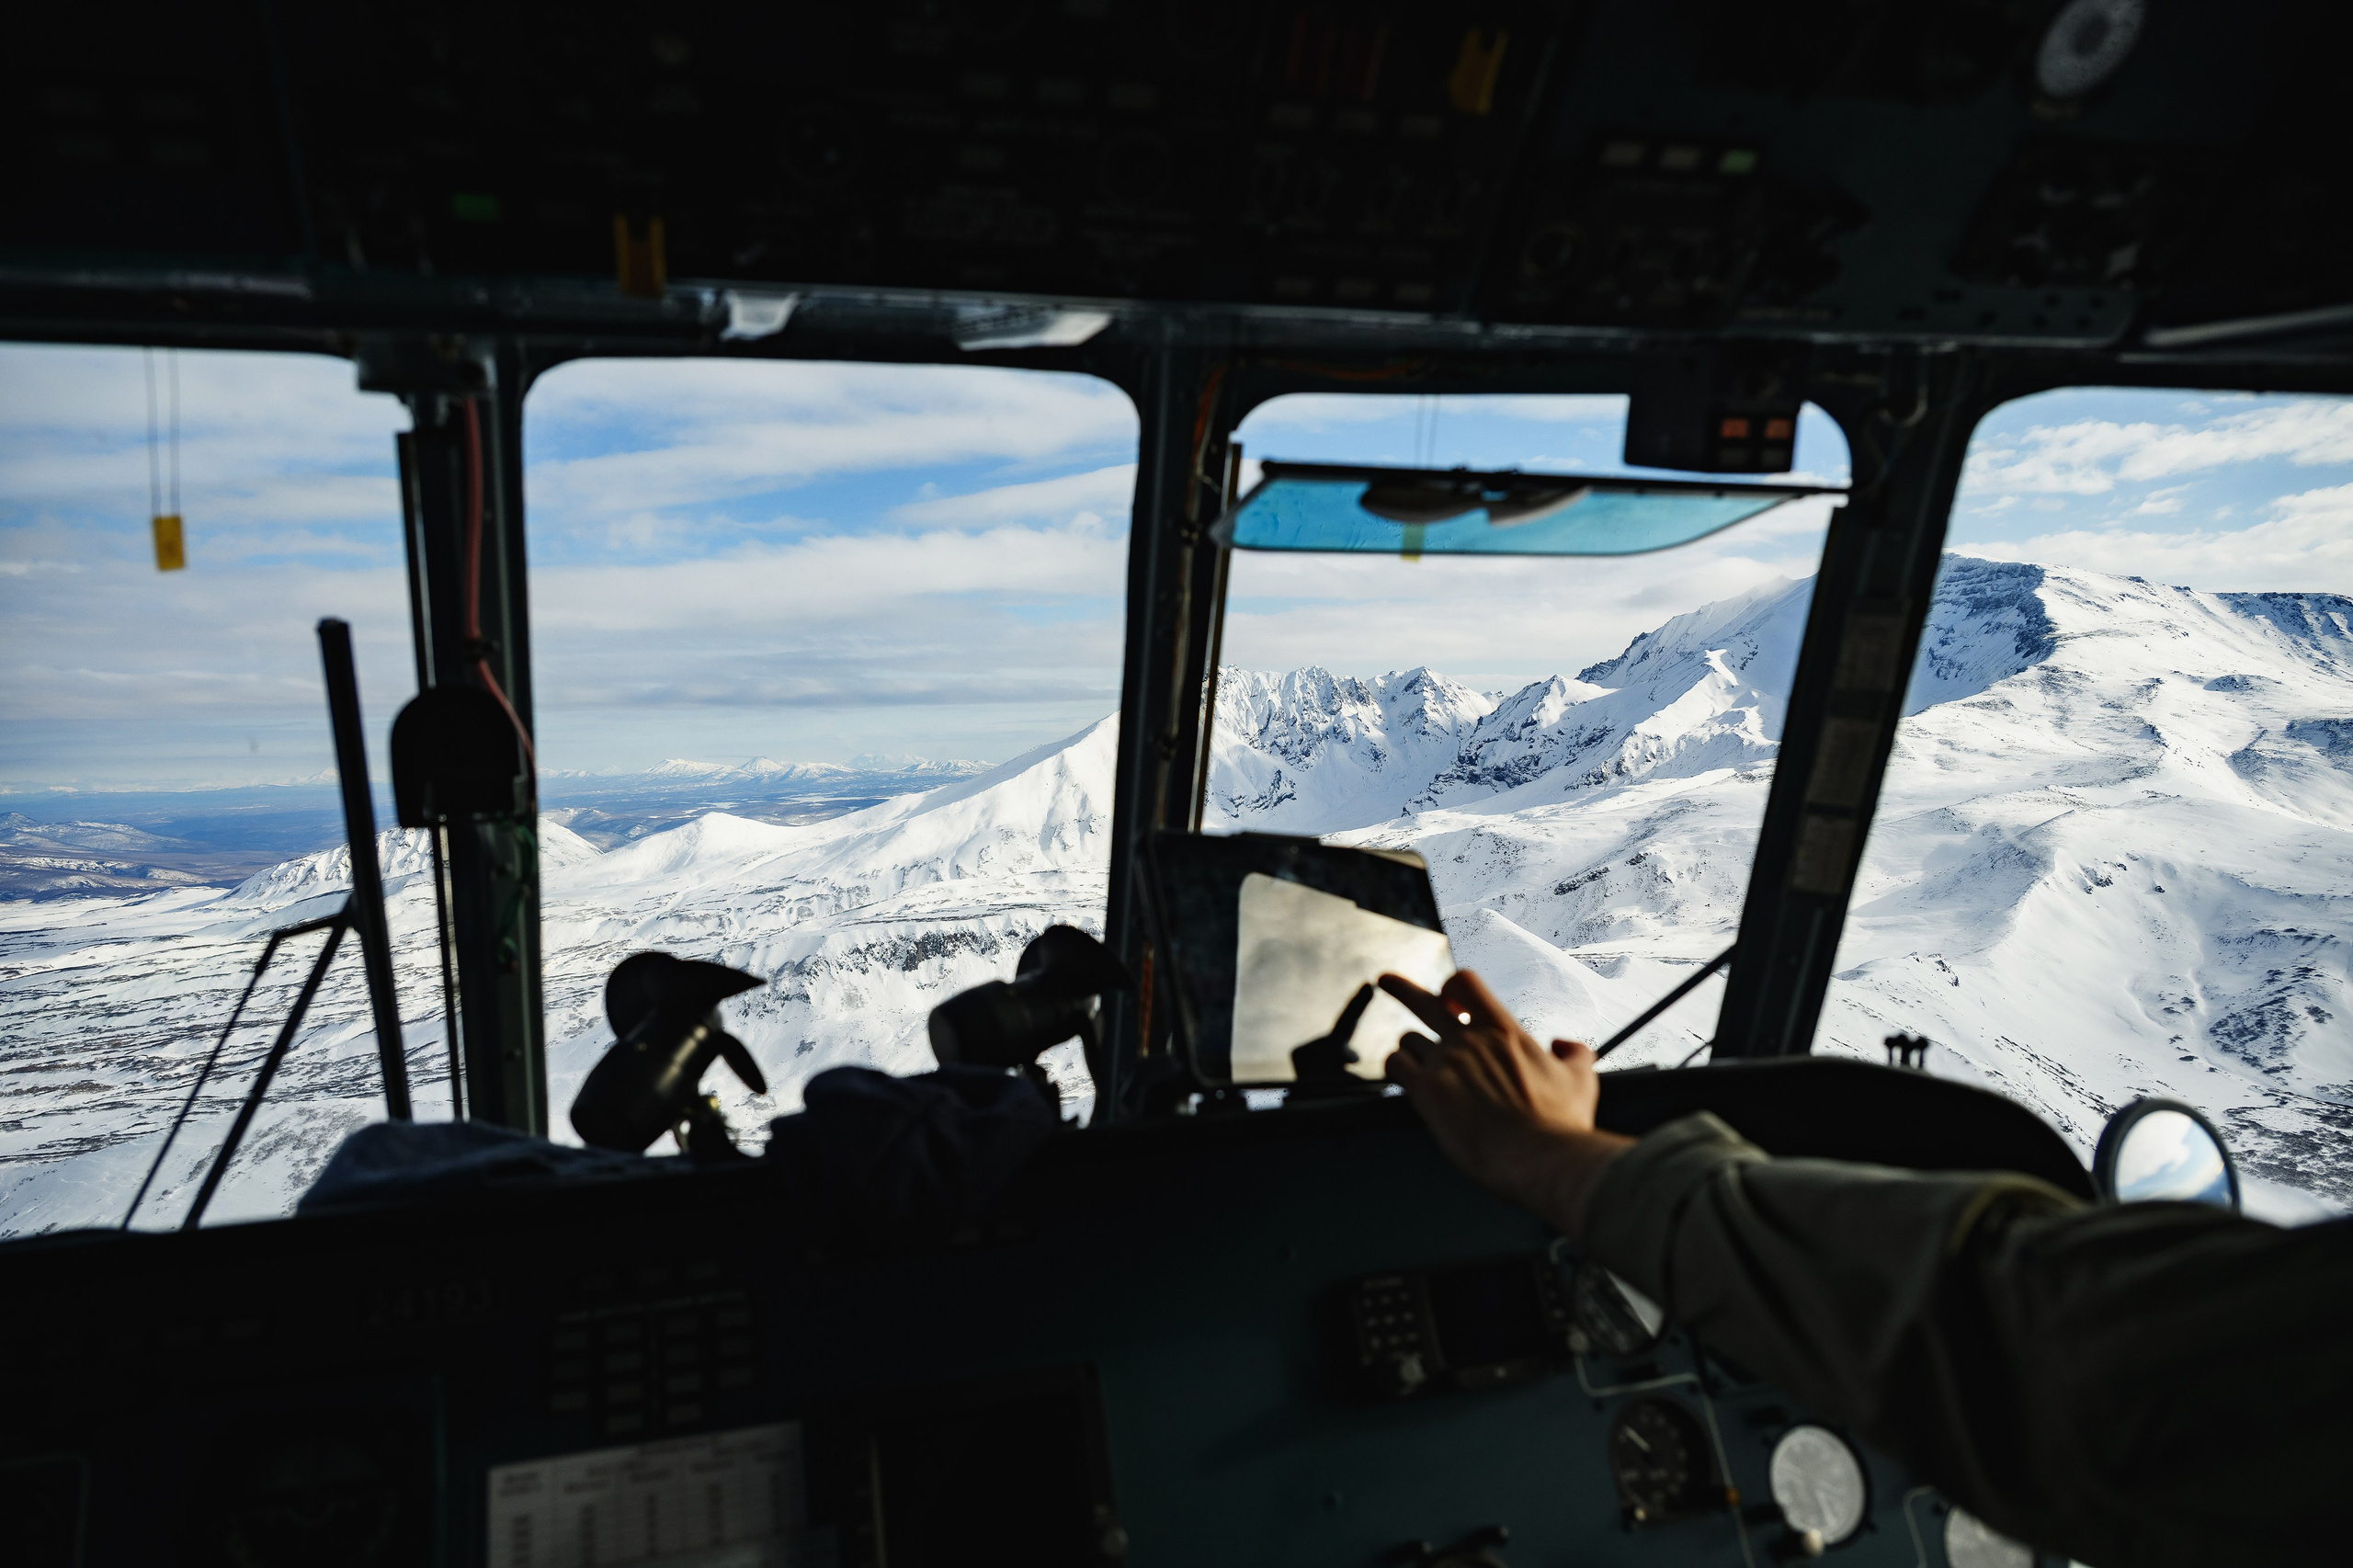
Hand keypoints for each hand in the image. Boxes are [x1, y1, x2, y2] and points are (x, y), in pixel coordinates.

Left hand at [1380, 969, 1633, 1238]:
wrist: (1538, 1159)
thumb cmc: (1561, 1124)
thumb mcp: (1581, 1079)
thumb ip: (1573, 1053)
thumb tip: (1563, 1044)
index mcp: (1503, 1032)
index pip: (1467, 983)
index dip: (1454, 987)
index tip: (1451, 998)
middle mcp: (1469, 1041)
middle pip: (1423, 1001)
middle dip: (1400, 988)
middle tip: (1385, 981)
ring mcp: (1445, 1063)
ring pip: (1408, 1039)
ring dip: (1412, 1050)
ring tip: (1417, 1065)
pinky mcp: (1426, 1091)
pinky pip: (1396, 1064)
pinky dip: (1397, 1068)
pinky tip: (1404, 1078)